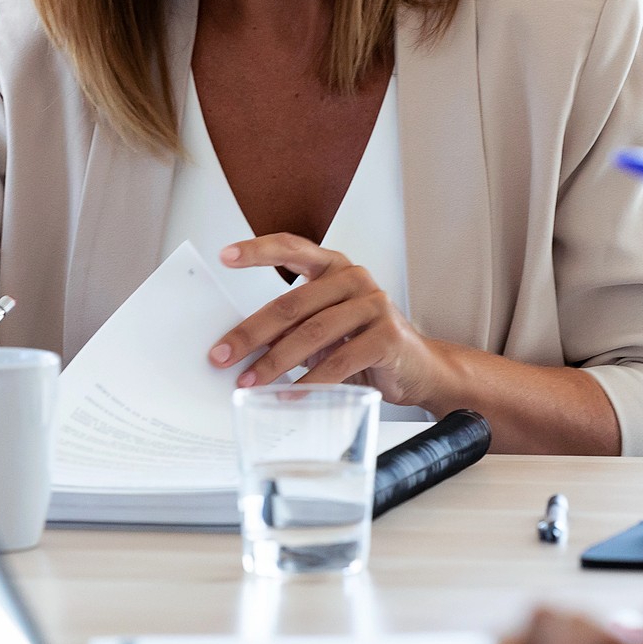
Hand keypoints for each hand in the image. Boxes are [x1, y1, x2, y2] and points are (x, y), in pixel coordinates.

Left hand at [207, 234, 451, 406]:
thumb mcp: (325, 328)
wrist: (419, 367)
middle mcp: (354, 279)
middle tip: (223, 354)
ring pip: (313, 333)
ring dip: (275, 363)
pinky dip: (309, 383)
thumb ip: (292, 326)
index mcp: (334, 267)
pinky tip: (289, 395)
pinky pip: (339, 362)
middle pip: (292, 303)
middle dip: (252, 333)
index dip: (258, 250)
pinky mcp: (386, 337)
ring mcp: (373, 305)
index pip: (292, 247)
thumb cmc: (364, 343)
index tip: (226, 256)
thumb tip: (241, 345)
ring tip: (250, 382)